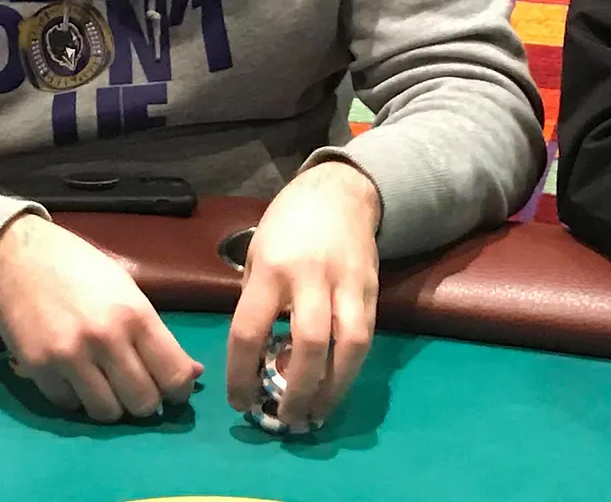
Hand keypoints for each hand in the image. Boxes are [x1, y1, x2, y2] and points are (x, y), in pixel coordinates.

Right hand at [0, 214, 202, 422]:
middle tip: (136, 387)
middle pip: (143, 402)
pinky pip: (69, 405)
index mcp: (135, 314)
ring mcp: (70, 356)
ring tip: (105, 383)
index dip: (179, 391)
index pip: (174, 375)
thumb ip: (157, 335)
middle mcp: (106, 338)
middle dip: (145, 401)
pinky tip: (74, 375)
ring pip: (107, 413)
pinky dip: (75, 397)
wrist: (18, 257)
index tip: (173, 391)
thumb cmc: (80, 269)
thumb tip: (193, 374)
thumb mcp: (127, 291)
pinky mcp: (39, 368)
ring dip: (111, 404)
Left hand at [226, 160, 381, 427]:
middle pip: (308, 342)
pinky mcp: (372, 290)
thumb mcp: (256, 254)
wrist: (339, 192)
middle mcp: (310, 276)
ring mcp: (347, 283)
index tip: (239, 401)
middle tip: (284, 417)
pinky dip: (350, 369)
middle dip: (297, 388)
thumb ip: (258, 302)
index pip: (250, 329)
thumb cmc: (287, 225)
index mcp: (270, 268)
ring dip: (333, 388)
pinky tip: (336, 387)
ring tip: (316, 413)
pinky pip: (365, 337)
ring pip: (348, 344)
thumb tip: (258, 360)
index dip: (241, 373)